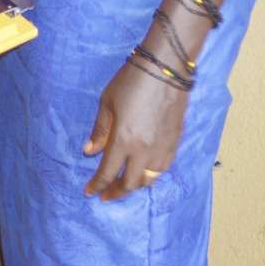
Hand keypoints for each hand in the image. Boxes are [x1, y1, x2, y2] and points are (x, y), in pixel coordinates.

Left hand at [83, 59, 189, 201]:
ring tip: (123, 185)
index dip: (98, 185)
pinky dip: (151, 175)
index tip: (90, 192)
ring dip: (135, 185)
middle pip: (131, 183)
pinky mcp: (175, 143)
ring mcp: (163, 148)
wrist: (165, 70)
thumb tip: (89, 152)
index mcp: (124, 140)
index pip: (109, 172)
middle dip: (116, 192)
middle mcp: (145, 150)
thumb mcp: (107, 103)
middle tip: (105, 195)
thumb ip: (100, 131)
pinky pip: (163, 169)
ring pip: (150, 179)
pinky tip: (144, 172)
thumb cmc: (130, 82)